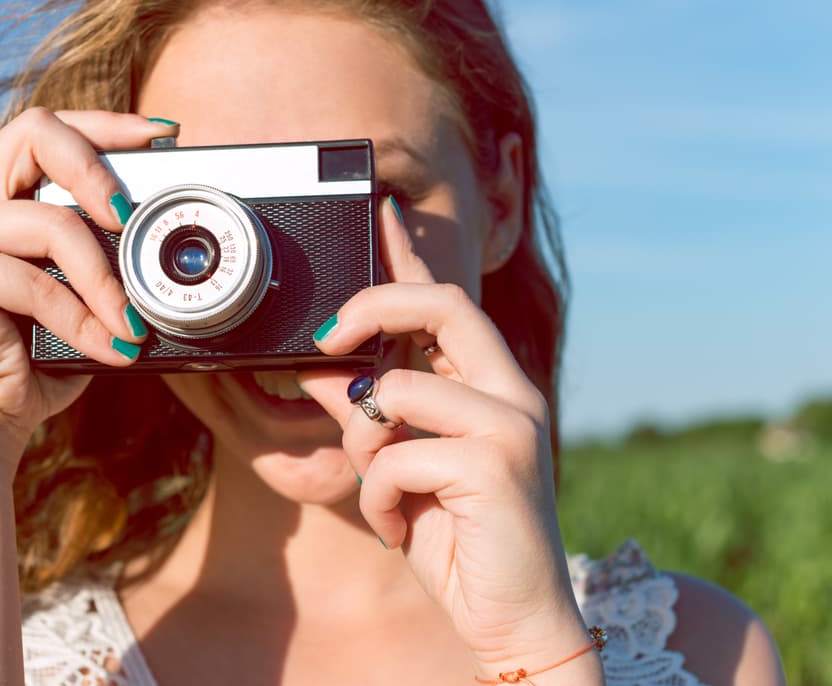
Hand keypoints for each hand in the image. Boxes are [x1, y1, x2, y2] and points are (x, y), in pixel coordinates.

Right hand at [0, 108, 175, 463]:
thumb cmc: (34, 357)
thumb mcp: (81, 291)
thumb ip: (103, 250)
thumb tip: (167, 225)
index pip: (47, 127)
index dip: (106, 122)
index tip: (163, 135)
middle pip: (35, 132)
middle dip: (98, 167)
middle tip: (132, 217)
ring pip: (50, 221)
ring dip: (104, 278)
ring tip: (132, 323)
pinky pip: (36, 282)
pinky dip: (82, 320)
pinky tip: (108, 348)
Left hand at [298, 200, 594, 678]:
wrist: (513, 619)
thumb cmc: (458, 541)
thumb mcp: (399, 468)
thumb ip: (368, 414)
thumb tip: (317, 368)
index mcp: (489, 385)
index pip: (445, 302)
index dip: (408, 255)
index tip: (377, 211)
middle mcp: (509, 391)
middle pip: (440, 305)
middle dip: (371, 308)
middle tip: (324, 339)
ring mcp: (510, 423)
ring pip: (395, 393)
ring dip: (366, 453)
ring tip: (387, 499)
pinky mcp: (497, 463)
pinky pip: (394, 456)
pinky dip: (378, 500)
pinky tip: (404, 532)